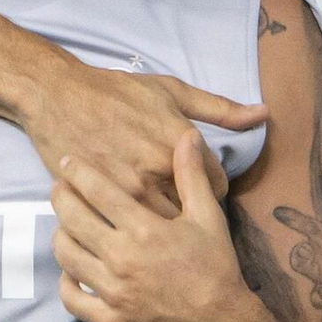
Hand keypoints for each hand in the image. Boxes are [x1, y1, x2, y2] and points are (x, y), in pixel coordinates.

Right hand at [21, 60, 264, 217]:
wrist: (57, 97)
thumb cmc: (117, 91)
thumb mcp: (172, 91)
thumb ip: (220, 108)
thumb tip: (263, 113)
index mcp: (179, 142)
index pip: (219, 184)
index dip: (212, 184)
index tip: (199, 182)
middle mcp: (157, 170)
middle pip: (194, 211)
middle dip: (190, 210)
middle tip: (178, 201)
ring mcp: (127, 191)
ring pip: (163, 227)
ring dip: (164, 224)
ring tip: (158, 216)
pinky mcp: (99, 204)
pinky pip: (128, 231)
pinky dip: (133, 228)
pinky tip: (130, 219)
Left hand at [52, 132, 261, 321]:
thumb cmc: (216, 268)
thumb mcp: (209, 217)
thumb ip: (192, 176)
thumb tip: (187, 136)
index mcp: (145, 230)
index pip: (98, 191)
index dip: (77, 172)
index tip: (66, 161)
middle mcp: (123, 258)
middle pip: (73, 219)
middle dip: (60, 198)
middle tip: (58, 188)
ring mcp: (113, 291)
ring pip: (67, 256)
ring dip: (60, 235)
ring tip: (64, 225)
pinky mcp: (110, 319)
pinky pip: (72, 299)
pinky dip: (66, 282)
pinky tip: (71, 270)